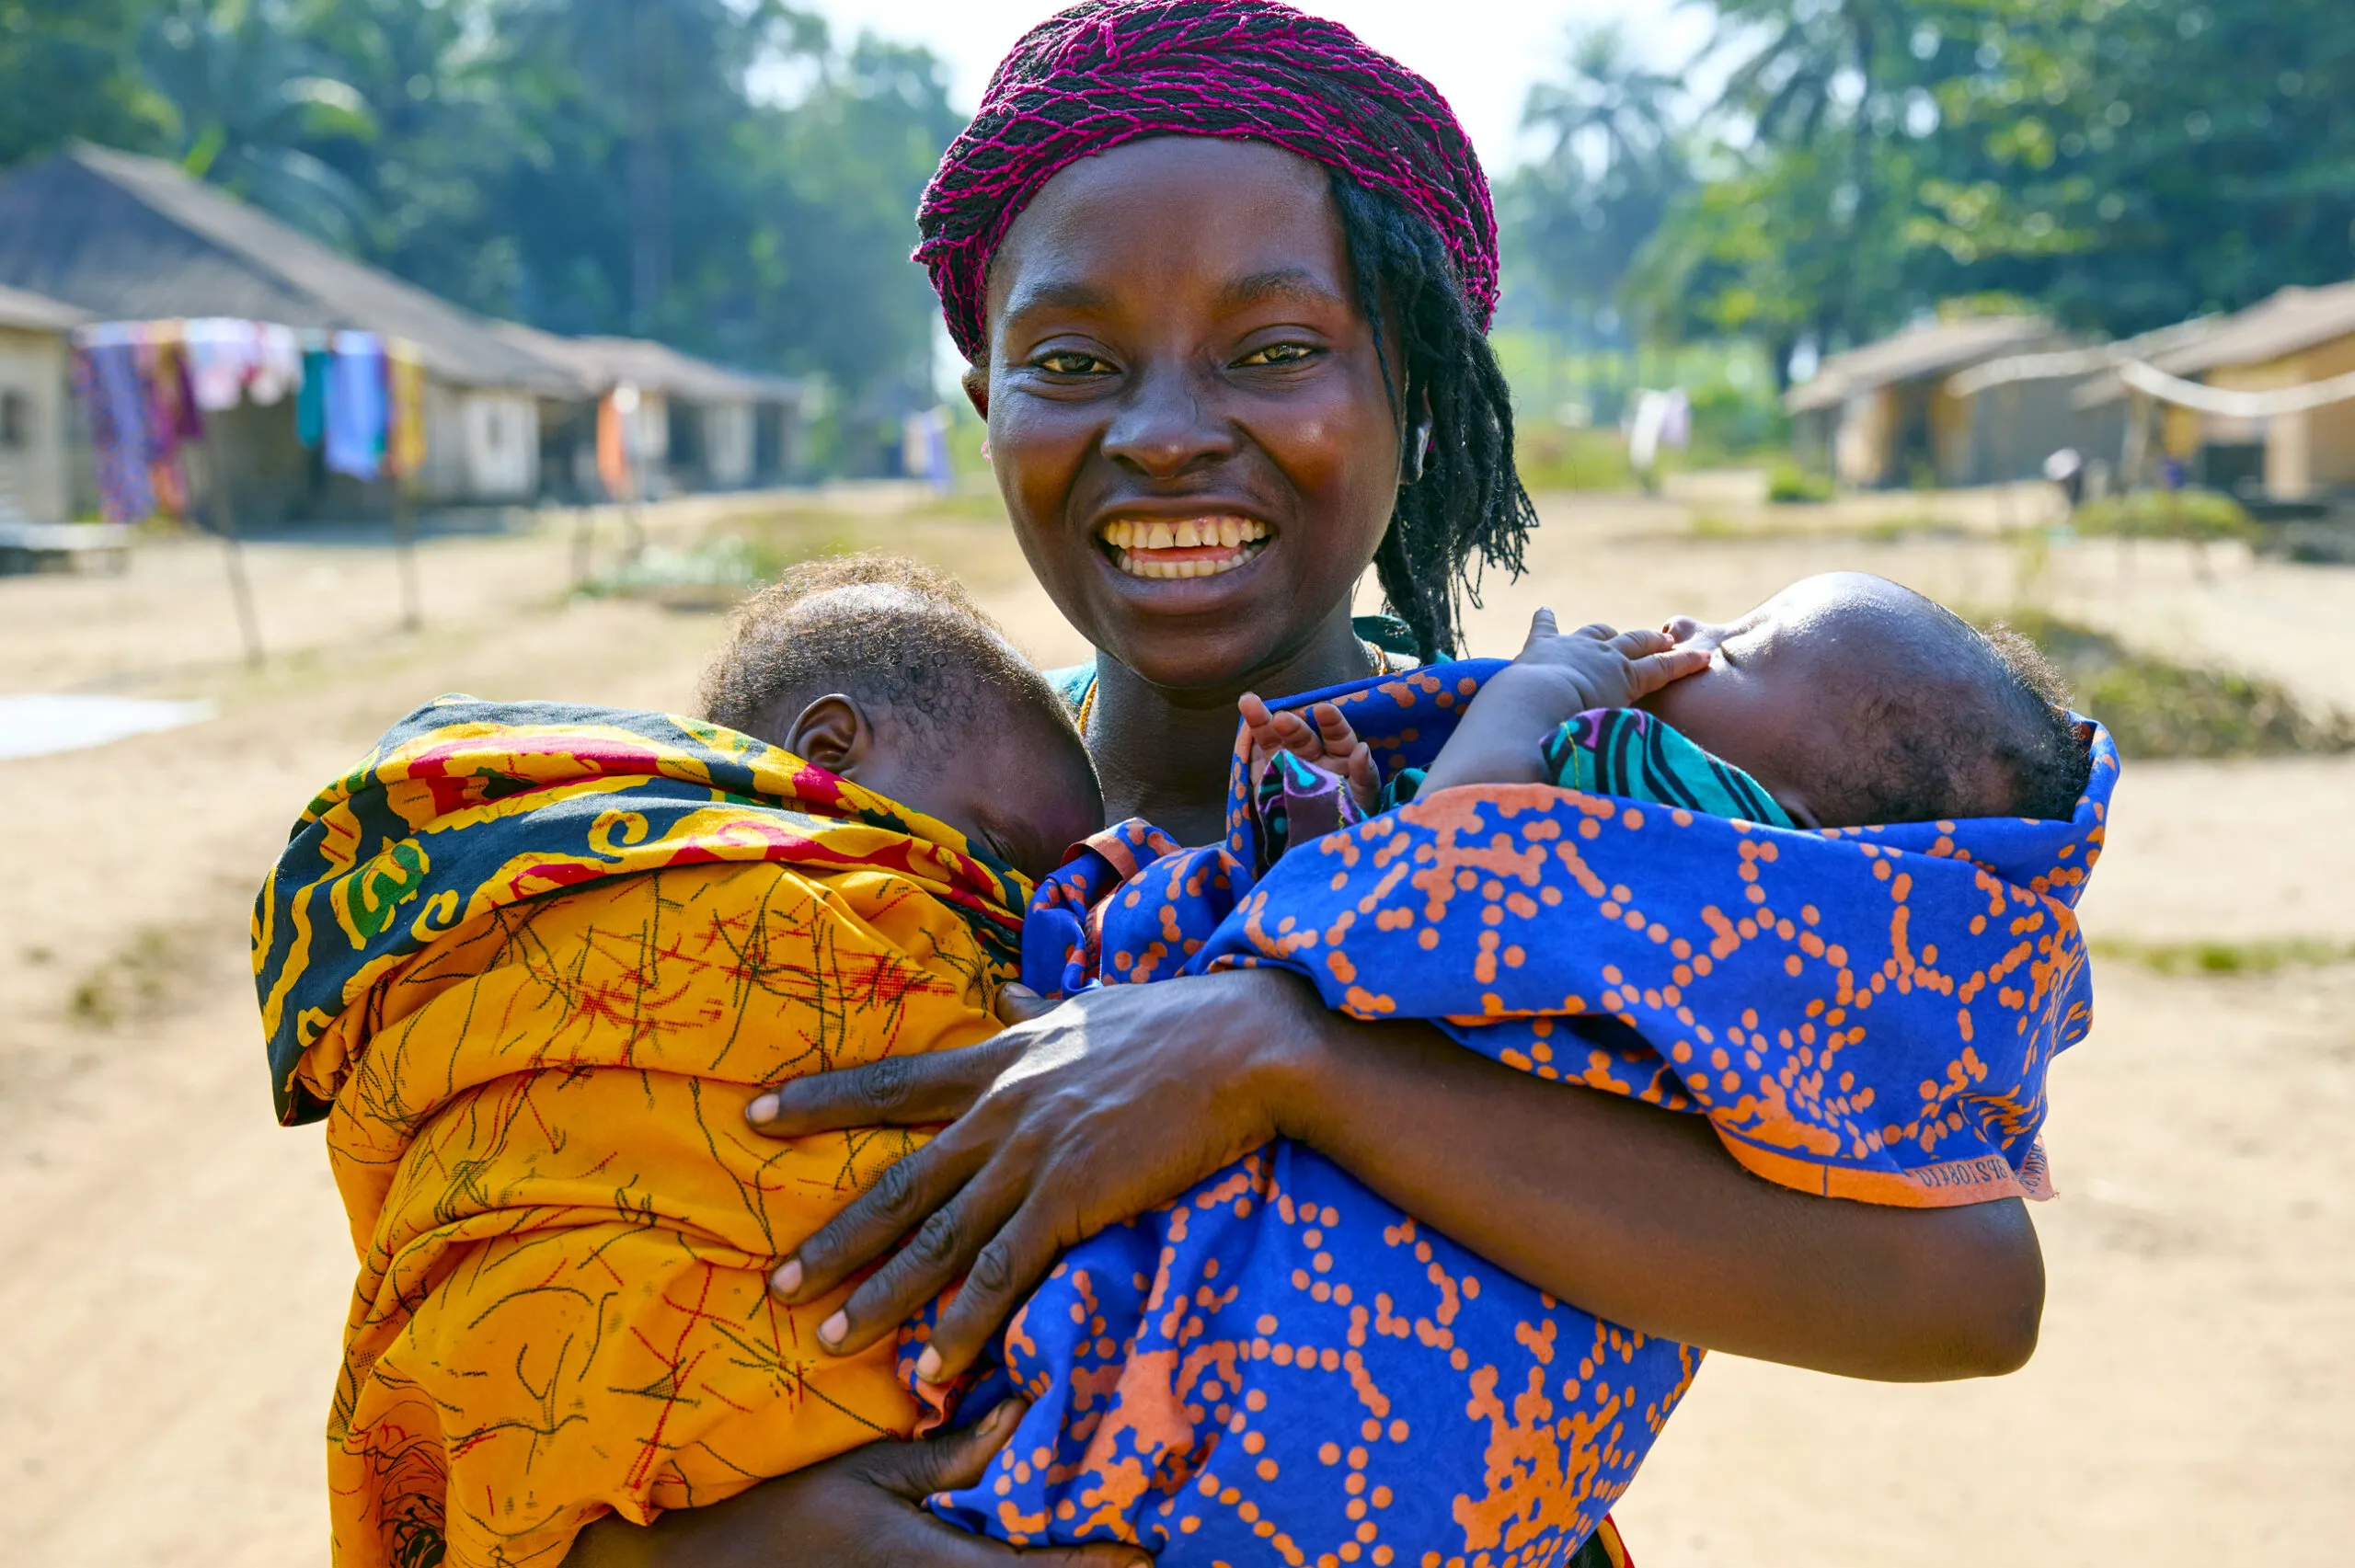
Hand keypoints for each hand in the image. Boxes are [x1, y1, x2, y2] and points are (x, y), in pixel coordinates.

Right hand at [562, 1400, 1147, 1567]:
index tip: (1152, 1538)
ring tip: (1094, 1526)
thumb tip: (1023, 1414)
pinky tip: (1024, 1539)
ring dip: (1046, 1564)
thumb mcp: (868, 1471)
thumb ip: (951, 1453)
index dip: (1107, 1561)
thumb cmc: (780, 1514)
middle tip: (1137, 1526)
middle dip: (1087, 1562)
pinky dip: (1010, 1567)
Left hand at [749, 968, 1316, 1383]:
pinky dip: (965, 1325)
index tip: (756, 1115)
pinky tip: (937, 1364)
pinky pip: (1002, 1273)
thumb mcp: (1094, 1004)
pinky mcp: (1072, 1197)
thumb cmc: (1181, 1023)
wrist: (1247, 1044)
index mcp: (1004, 1060)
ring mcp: (1034, 1155)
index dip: (820, 1100)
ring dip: (882, 1297)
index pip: (895, 1081)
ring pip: (937, 1239)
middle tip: (778, 1283)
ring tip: (834, 1340)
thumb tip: (1007, 998)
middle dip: (834, 1239)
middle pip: (899, 1184)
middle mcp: (1003, 1110)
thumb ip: (1040, 1010)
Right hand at [1237, 691, 1378, 810]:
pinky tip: (1243, 731)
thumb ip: (1364, 773)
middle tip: (1281, 719)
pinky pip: (1257, 760)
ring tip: (1247, 702)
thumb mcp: (1364, 798)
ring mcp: (1286, 766)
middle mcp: (1312, 756)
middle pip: (1301, 735)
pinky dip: (1249, 746)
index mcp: (1340, 756)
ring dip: (1262, 722)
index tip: (1323, 710)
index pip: (1337, 735)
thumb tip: (1363, 748)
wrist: (1319, 845)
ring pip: (1274, 740)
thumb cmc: (1350, 819)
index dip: (1331, 722)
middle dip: (1292, 725)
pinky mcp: (1266, 779)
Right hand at [1418, 609, 1708, 793]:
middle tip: (1614, 632)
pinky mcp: (1627, 675)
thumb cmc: (1501, 724)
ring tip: (1667, 636)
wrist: (1528, 707)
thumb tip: (1456, 790)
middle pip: (1591, 634)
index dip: (1545, 625)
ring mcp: (1598, 657)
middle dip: (1603, 632)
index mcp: (1532, 658)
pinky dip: (1683, 661)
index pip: (1541, 635)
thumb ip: (1488, 752)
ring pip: (1631, 642)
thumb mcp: (1492, 730)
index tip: (1546, 612)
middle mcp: (1566, 650)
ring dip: (1649, 639)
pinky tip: (1702, 658)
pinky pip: (1662, 667)